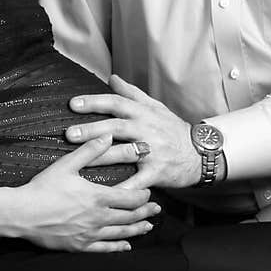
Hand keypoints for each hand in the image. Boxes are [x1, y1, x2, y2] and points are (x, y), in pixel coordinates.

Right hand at [13, 135, 160, 251]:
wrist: (22, 214)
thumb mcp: (66, 165)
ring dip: (137, 229)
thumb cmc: (43, 188)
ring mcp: (90, 234)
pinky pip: (104, 249)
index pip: (130, 198)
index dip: (143, 196)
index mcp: (98, 197)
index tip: (149, 192)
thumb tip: (107, 135)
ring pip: (121, 233)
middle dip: (145, 212)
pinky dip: (118, 247)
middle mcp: (98, 218)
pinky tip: (126, 246)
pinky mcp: (80, 246)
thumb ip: (90, 151)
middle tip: (156, 209)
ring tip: (148, 226)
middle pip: (130, 216)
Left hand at [65, 76, 202, 188]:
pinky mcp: (157, 172)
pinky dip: (123, 188)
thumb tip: (112, 77)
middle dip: (92, 130)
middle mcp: (147, 130)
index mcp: (144, 113)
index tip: (73, 104)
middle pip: (116, 127)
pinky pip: (137, 181)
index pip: (116, 103)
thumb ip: (132, 93)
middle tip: (69, 134)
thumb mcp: (156, 107)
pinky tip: (107, 193)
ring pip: (123, 154)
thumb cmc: (173, 130)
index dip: (95, 102)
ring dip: (100, 158)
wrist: (200, 153)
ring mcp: (152, 151)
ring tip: (79, 163)